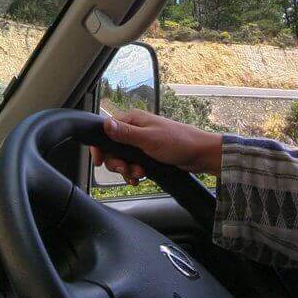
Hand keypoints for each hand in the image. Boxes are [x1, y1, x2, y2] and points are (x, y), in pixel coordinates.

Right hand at [90, 109, 222, 183]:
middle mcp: (135, 129)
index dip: (100, 147)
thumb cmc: (178, 142)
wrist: (199, 154)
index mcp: (133, 120)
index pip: (106, 130)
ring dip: (127, 169)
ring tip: (139, 174)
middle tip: (127, 170)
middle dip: (118, 163)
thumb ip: (126, 133)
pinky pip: (133, 164)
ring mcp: (141, 142)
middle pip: (112, 148)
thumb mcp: (149, 139)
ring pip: (122, 159)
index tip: (99, 161)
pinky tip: (139, 178)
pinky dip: (134, 172)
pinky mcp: (147, 153)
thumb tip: (106, 124)